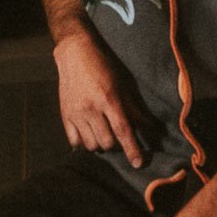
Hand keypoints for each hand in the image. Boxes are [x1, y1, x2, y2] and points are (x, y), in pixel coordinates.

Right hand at [53, 29, 145, 167]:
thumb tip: (151, 127)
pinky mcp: (65, 115)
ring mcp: (75, 113)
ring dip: (101, 145)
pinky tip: (90, 135)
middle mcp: (91, 109)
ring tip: (104, 134)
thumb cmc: (103, 66)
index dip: (132, 149)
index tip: (138, 163)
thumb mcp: (122, 85)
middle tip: (119, 137)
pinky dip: (84, 143)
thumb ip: (134, 109)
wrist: (75, 53)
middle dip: (116, 145)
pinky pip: (74, 141)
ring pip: (91, 145)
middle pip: (107, 142)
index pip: (122, 131)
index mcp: (108, 99)